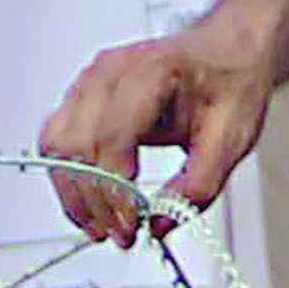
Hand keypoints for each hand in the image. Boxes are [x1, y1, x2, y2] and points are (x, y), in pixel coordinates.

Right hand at [39, 29, 272, 246]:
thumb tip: (160, 225)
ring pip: (57, 145)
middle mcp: (110, 71)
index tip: (131, 227)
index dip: (116, 190)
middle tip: (119, 236)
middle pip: (77, 145)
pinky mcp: (81, 96)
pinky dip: (68, 177)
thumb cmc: (228, 82)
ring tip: (100, 228)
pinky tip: (90, 205)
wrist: (226, 51)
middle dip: (94, 200)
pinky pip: (57, 141)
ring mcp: (90, 81)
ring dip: (73, 193)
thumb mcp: (231, 139)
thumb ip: (198, 186)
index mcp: (152, 72)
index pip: (112, 137)